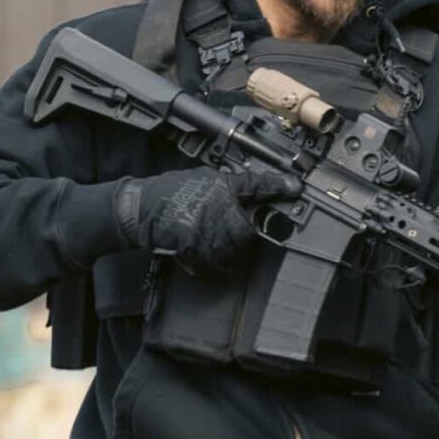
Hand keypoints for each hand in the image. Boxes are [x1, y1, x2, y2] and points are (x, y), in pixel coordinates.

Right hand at [130, 165, 294, 275]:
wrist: (142, 209)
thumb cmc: (171, 190)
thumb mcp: (205, 177)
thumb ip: (234, 185)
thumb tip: (256, 186)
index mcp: (224, 191)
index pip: (257, 187)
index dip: (278, 186)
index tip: (295, 187)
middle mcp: (222, 212)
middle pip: (250, 229)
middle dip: (245, 230)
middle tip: (229, 226)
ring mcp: (212, 235)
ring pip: (236, 248)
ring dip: (231, 247)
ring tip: (213, 237)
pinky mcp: (200, 252)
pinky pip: (219, 261)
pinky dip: (216, 259)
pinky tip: (205, 249)